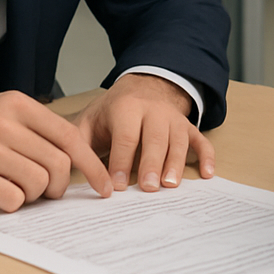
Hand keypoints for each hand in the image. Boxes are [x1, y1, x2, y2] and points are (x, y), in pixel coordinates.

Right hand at [0, 91, 113, 211]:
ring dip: (35, 195)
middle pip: (57, 164)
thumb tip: (80, 162)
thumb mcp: (1, 114)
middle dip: (59, 186)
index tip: (104, 186)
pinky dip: (13, 203)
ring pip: (37, 183)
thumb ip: (37, 130)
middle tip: (49, 192)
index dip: (92, 165)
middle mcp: (2, 122)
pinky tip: (0, 194)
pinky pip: (12, 199)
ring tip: (18, 189)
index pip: (69, 136)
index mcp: (16, 104)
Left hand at [69, 74, 214, 193]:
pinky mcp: (188, 126)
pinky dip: (207, 156)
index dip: (120, 161)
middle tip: (147, 188)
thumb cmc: (114, 111)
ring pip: (179, 140)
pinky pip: (201, 140)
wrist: (143, 85)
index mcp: (126, 108)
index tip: (115, 186)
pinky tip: (207, 174)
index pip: (125, 136)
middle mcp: (153, 111)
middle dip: (151, 164)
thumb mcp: (91, 119)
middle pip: (155, 138)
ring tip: (170, 185)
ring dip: (176, 163)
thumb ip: (79, 143)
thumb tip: (65, 169)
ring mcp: (173, 118)